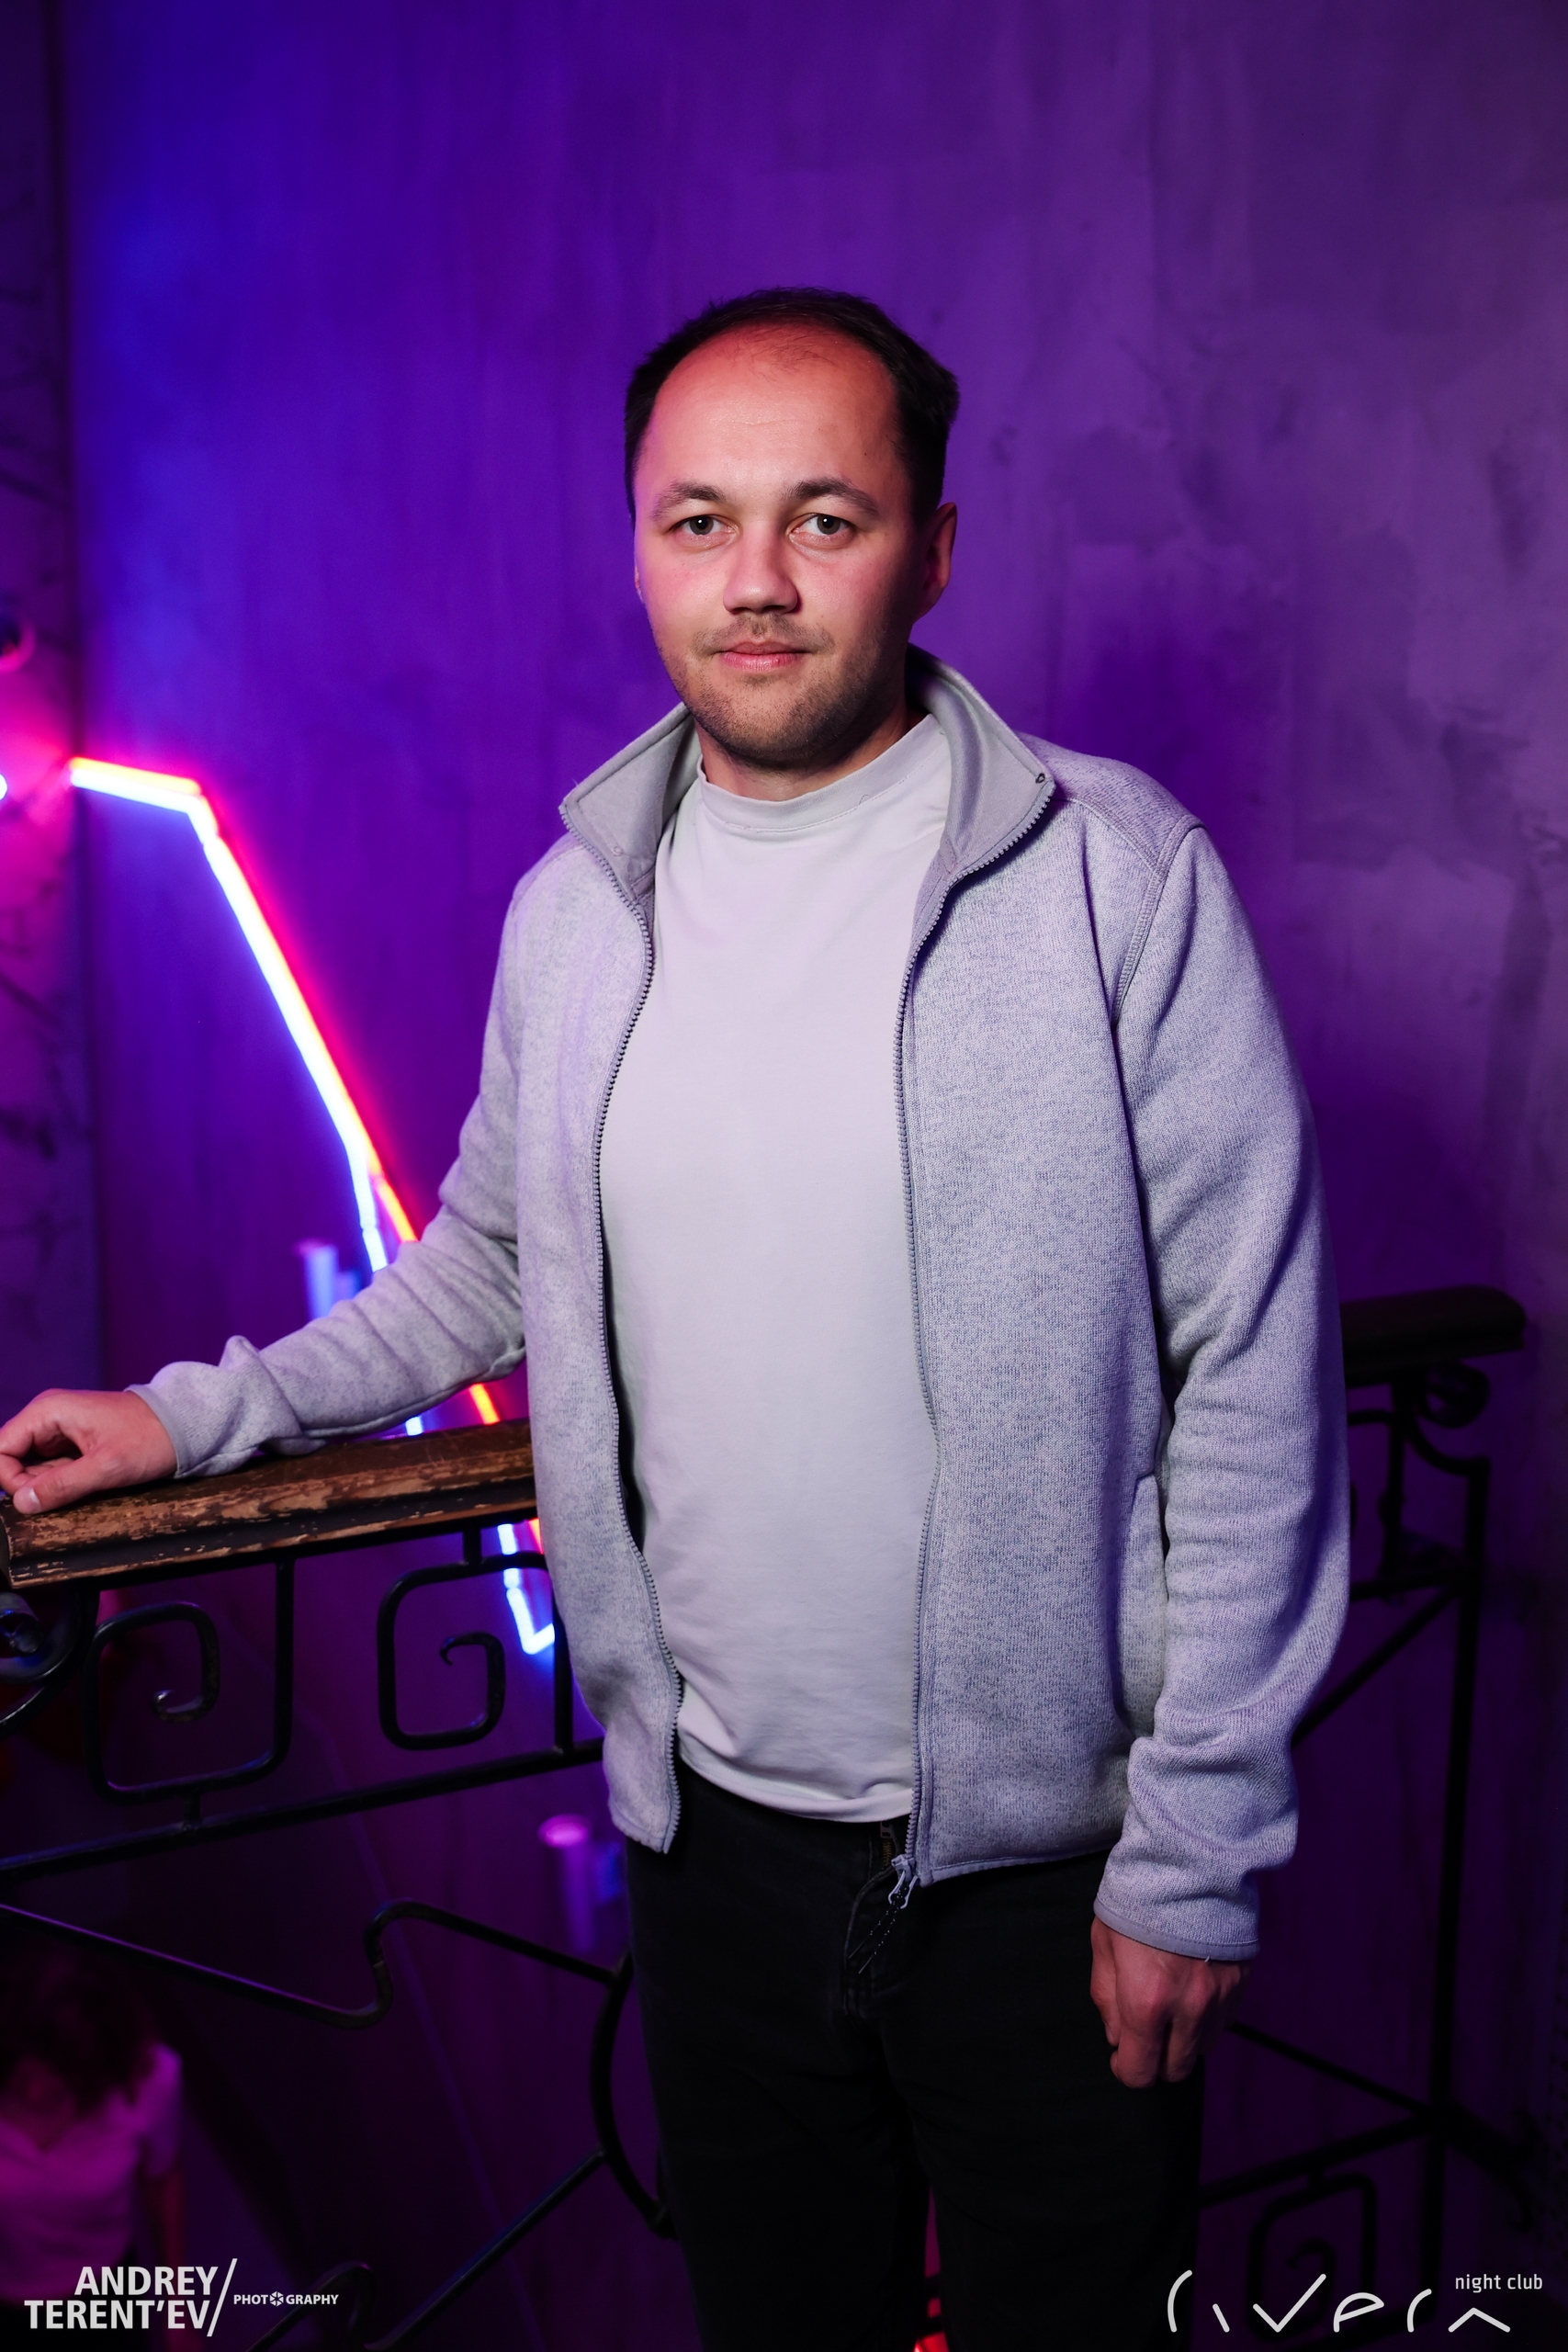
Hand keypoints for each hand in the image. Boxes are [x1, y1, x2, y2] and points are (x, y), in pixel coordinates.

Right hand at [0, 1391, 175, 1515]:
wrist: (183, 1426)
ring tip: (78, 1486)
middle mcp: (47, 1417)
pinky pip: (49, 1468)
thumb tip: (22, 1503)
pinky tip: (83, 1483)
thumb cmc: (149, 1438)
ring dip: (45, 1485)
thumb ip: (61, 1485)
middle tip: (61, 1496)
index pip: (0, 1449)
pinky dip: (59, 1482)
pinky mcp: (71, 1444)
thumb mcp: (106, 1467)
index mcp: (48, 1412)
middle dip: (28, 1485)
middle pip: (10, 1458)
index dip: (9, 1479)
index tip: (35, 1499)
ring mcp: (59, 1430)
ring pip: (29, 1467)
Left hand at [1089, 1916, 1247, 2086]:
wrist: (1189, 1862)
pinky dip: (1206, 2019)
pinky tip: (1192, 1991)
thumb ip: (1107, 1998)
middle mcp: (1188, 2009)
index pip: (1140, 2071)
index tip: (1121, 2057)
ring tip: (1169, 2006)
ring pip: (1202, 2048)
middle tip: (1144, 2034)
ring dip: (1183, 2039)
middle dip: (1156, 2059)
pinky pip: (1223, 2023)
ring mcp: (1219, 1999)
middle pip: (1176, 2070)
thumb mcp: (1103, 1944)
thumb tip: (1117, 2038)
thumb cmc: (1137, 1899)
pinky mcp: (1240, 1985)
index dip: (1126, 2070)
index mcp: (1146, 2002)